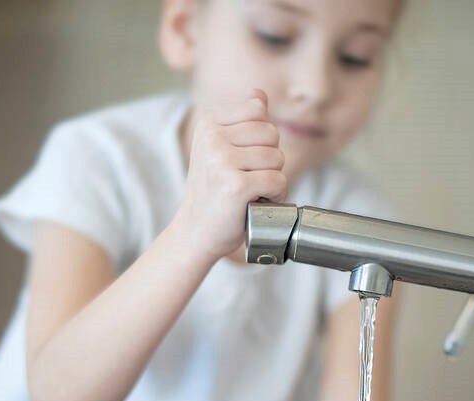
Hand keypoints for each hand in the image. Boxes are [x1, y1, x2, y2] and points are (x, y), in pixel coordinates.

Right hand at [174, 88, 287, 262]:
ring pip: (278, 158)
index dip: (261, 139)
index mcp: (209, 124)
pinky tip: (256, 203)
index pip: (258, 111)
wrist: (195, 232)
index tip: (242, 159)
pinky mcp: (236, 186)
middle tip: (247, 178)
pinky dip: (275, 196)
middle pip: (272, 134)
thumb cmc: (213, 192)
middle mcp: (213, 138)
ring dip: (272, 179)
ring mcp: (222, 161)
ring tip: (250, 192)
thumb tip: (260, 94)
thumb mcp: (220, 150)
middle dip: (269, 159)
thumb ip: (241, 121)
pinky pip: (278, 181)